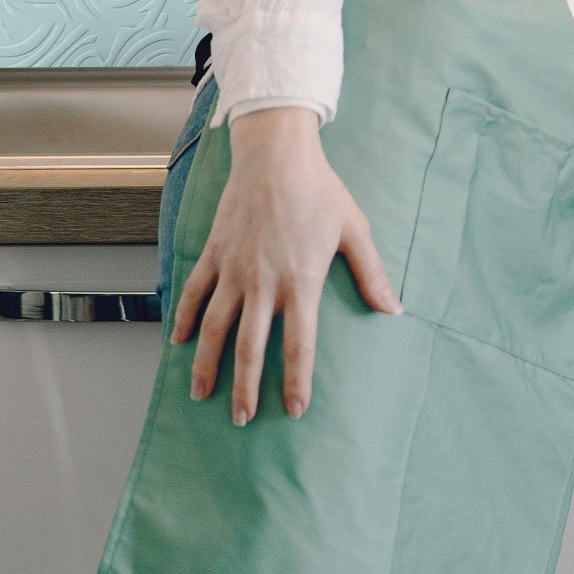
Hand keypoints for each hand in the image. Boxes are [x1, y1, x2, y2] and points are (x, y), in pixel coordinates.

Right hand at [174, 106, 401, 424]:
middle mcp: (263, 283)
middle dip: (245, 388)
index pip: (299, 345)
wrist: (276, 155)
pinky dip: (186, 319)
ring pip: (214, 328)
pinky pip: (195, 293)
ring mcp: (233, 269)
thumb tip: (394, 308)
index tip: (294, 410)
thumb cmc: (320, 190)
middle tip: (241, 418)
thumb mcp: (354, 230)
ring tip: (201, 394)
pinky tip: (180, 343)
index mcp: (301, 281)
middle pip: (251, 347)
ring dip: (207, 364)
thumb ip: (371, 273)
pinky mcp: (213, 253)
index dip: (296, 381)